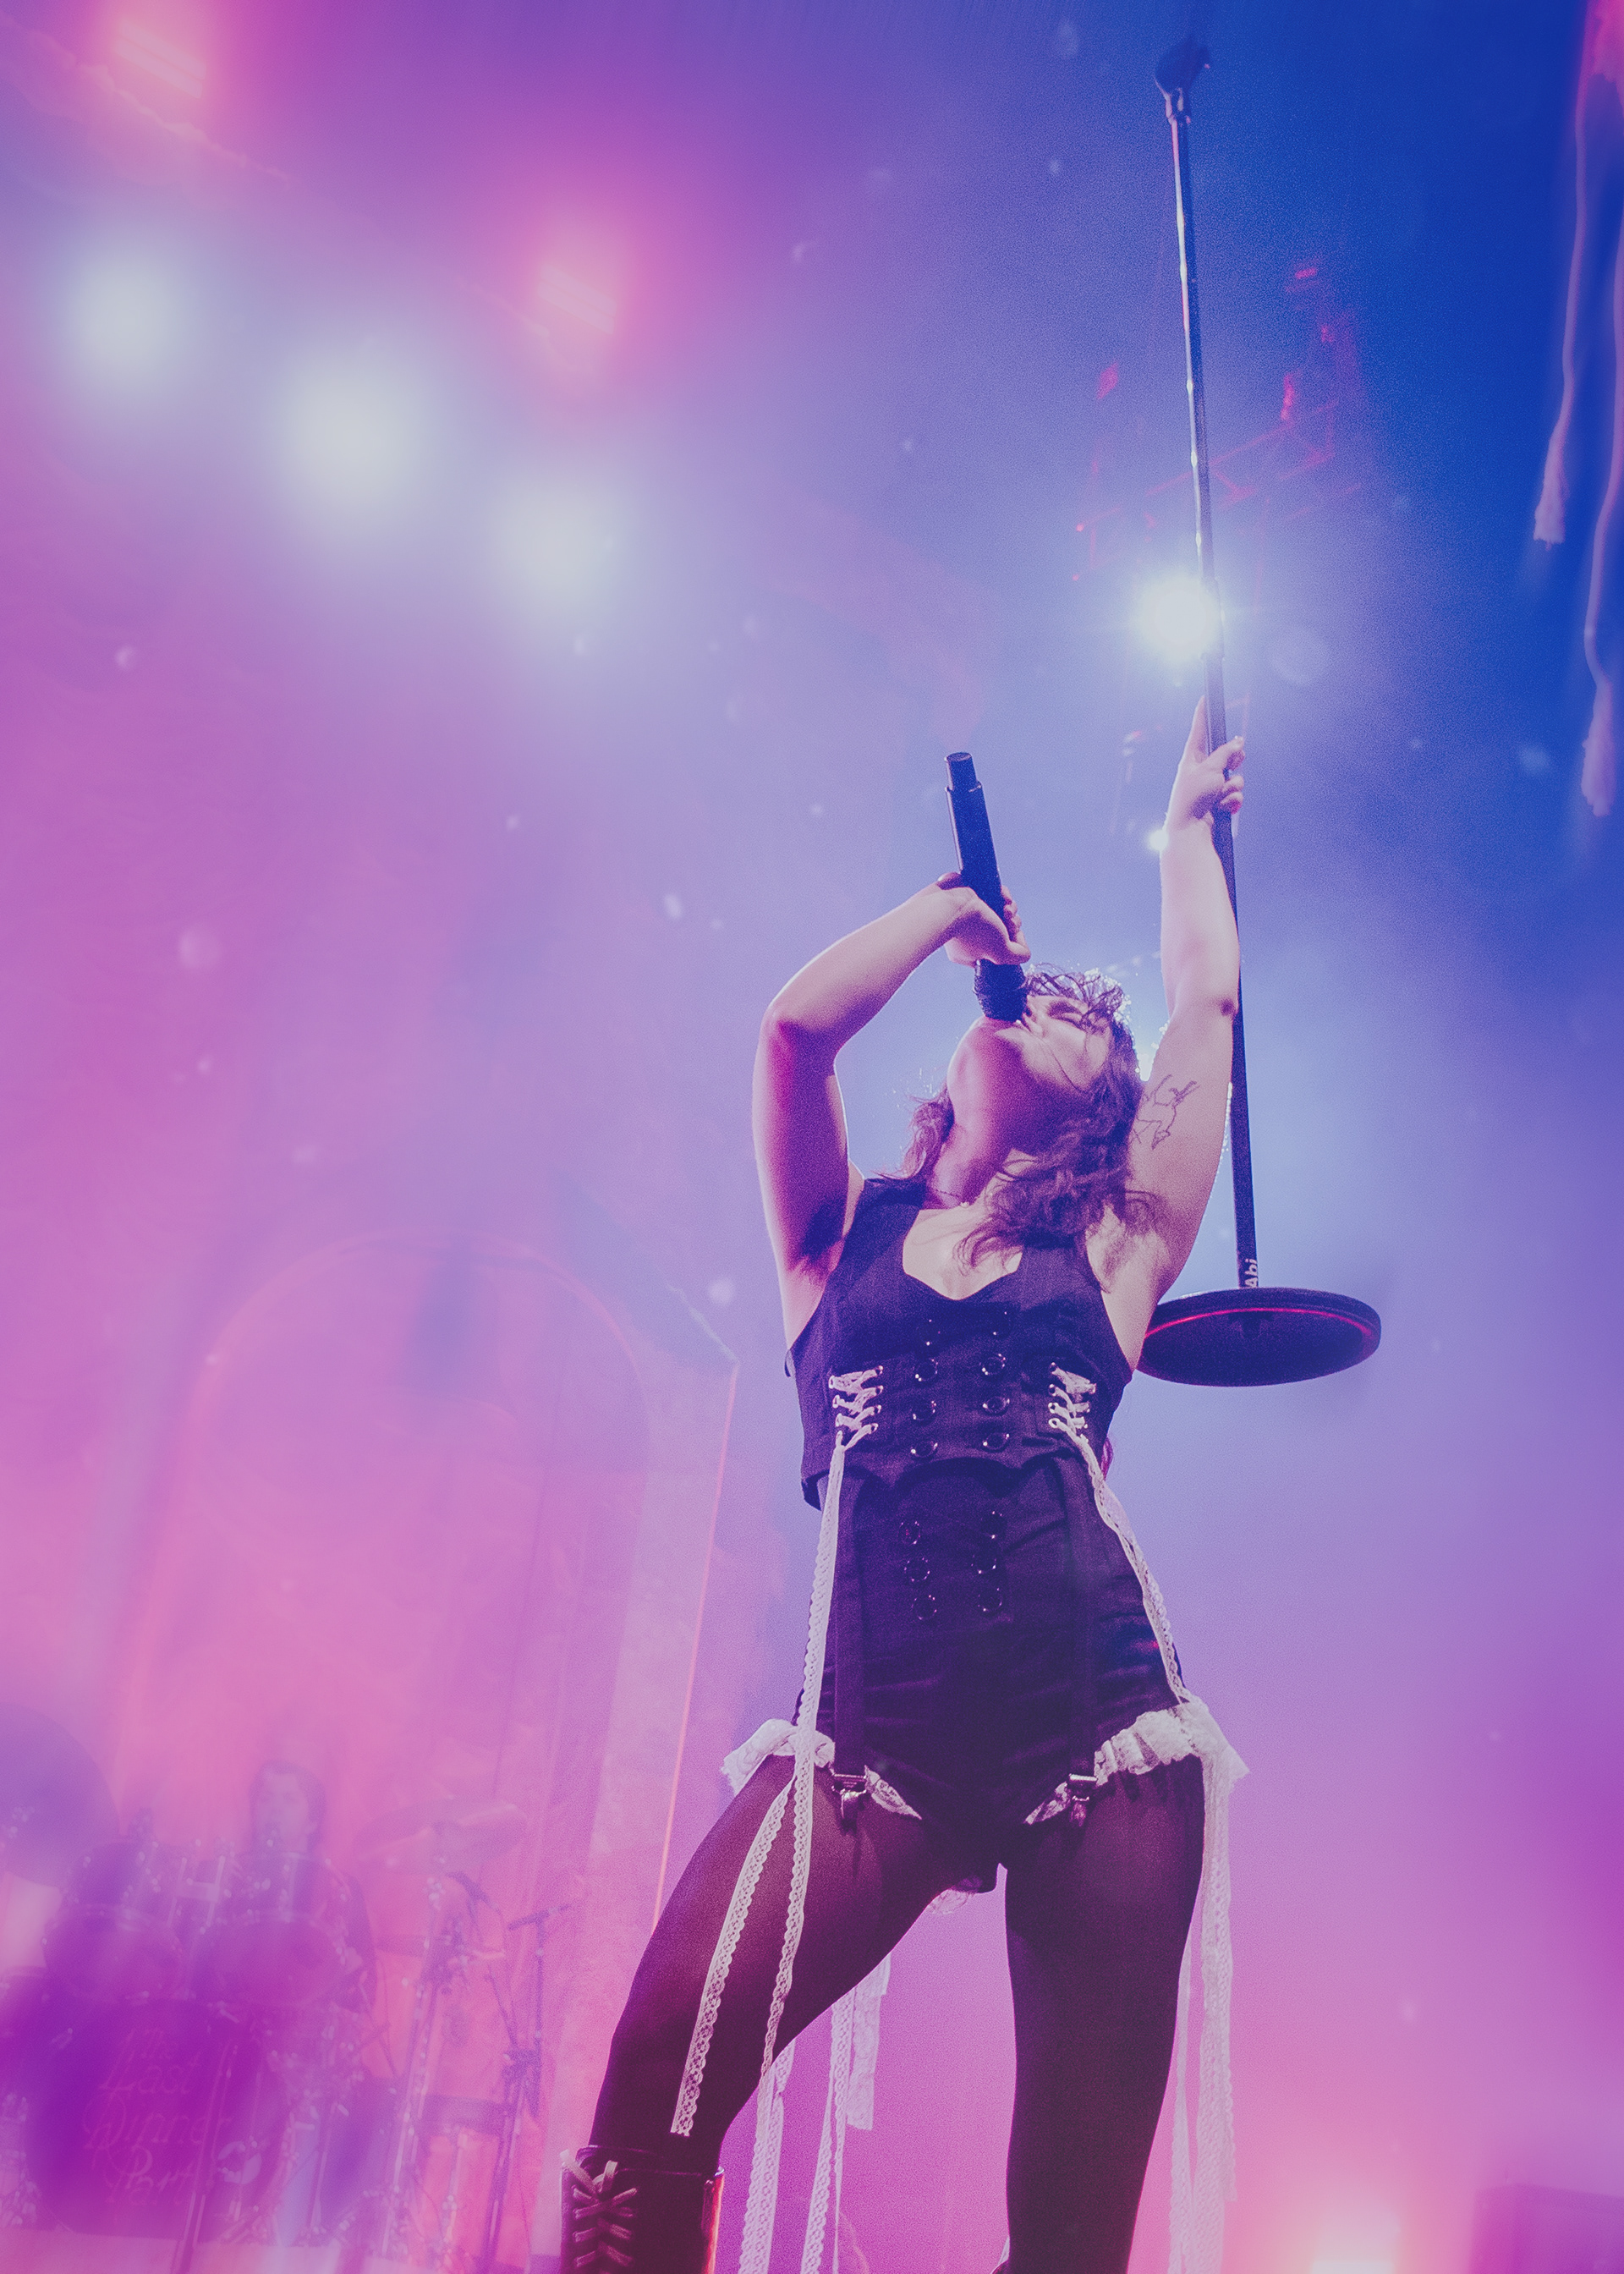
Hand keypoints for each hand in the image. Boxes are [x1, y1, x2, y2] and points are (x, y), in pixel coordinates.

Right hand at [939, 876, 1030, 966]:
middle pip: (1002, 927)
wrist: (949, 904)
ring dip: (1010, 907)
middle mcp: (968, 933)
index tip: (1011, 935)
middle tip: (1009, 921)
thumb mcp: (1001, 953)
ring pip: (1000, 909)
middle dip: (1012, 922)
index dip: (1011, 941)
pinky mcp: (969, 893)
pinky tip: (1003, 896)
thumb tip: (1023, 947)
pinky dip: (1002, 893)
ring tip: (1006, 907)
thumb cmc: (972, 930)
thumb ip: (1017, 956)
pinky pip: (994, 892)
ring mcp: (968, 912)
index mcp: (970, 952)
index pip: (999, 948)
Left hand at [1166, 698, 1243, 832]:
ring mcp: (1210, 787)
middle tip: (1237, 760)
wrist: (1189, 831)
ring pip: (1234, 777)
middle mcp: (1200, 771)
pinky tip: (1224, 808)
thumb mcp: (1210, 769)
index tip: (1205, 697)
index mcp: (1191, 759)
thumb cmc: (1193, 797)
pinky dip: (1232, 800)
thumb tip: (1238, 742)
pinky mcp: (1217, 802)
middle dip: (1234, 759)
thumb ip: (1225, 753)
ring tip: (1222, 795)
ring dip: (1233, 786)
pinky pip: (1234, 794)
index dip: (1203, 714)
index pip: (1199, 731)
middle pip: (1225, 754)